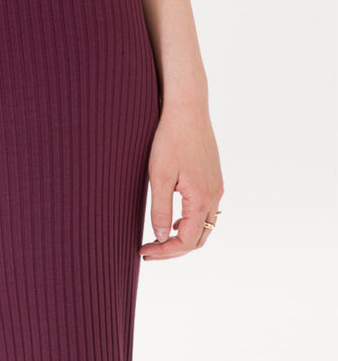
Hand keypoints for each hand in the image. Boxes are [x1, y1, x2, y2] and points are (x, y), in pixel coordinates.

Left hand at [139, 100, 223, 259]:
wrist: (188, 109)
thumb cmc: (170, 139)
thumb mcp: (159, 175)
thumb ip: (160, 208)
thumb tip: (160, 235)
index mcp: (201, 200)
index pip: (186, 242)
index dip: (164, 252)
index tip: (143, 252)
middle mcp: (214, 197)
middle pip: (199, 238)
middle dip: (174, 249)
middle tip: (150, 250)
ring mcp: (216, 187)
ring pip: (206, 226)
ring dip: (184, 236)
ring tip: (159, 239)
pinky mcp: (214, 178)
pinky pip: (207, 210)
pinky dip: (192, 221)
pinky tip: (174, 218)